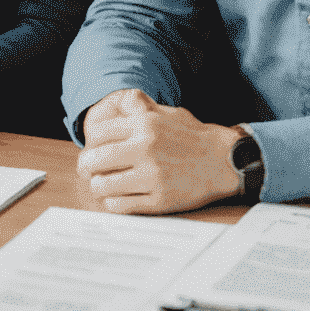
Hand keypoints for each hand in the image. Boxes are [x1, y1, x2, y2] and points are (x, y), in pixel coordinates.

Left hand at [76, 89, 244, 213]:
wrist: (224, 160)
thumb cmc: (193, 135)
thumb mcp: (165, 112)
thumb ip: (139, 109)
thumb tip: (114, 105)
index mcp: (144, 124)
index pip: (98, 133)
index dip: (89, 143)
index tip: (91, 149)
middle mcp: (145, 148)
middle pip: (94, 160)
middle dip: (86, 166)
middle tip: (88, 169)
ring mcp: (152, 176)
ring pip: (104, 185)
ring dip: (98, 186)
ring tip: (102, 185)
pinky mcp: (160, 200)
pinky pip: (122, 205)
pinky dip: (113, 203)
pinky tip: (117, 198)